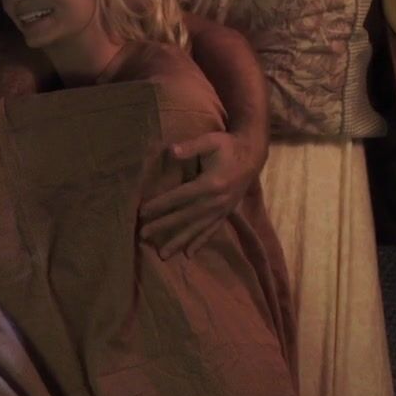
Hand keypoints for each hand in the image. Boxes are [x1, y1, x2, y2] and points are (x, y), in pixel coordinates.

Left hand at [139, 132, 261, 257]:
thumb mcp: (211, 141)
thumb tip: (171, 150)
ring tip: (162, 255)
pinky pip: (211, 231)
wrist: (252, 155)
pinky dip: (200, 242)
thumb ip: (191, 147)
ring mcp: (222, 210)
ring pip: (197, 229)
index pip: (180, 197)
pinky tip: (188, 254)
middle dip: (163, 226)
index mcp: (211, 184)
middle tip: (143, 235)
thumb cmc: (228, 146)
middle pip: (185, 216)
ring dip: (179, 241)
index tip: (142, 212)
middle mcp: (216, 201)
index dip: (161, 204)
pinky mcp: (226, 213)